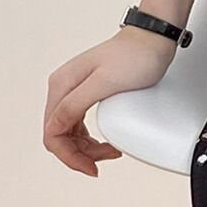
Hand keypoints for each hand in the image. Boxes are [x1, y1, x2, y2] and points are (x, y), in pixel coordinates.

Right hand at [43, 26, 175, 174]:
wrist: (153, 39)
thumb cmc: (135, 57)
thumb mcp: (104, 84)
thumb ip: (75, 105)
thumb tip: (54, 127)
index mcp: (61, 86)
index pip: (52, 133)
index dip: (70, 156)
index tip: (92, 168)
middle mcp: (63, 87)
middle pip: (59, 134)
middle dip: (79, 153)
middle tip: (106, 159)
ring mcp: (75, 89)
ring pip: (70, 131)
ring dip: (86, 148)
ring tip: (110, 152)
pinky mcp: (89, 91)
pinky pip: (81, 123)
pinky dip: (91, 138)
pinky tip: (106, 143)